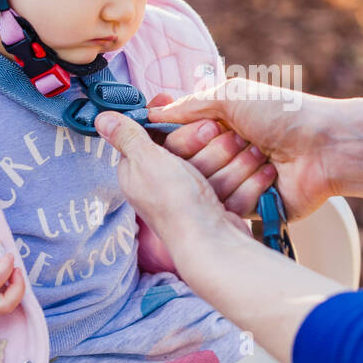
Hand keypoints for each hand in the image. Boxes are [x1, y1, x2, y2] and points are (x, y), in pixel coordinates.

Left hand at [95, 110, 249, 251]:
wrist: (212, 243)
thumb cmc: (175, 203)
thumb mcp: (145, 160)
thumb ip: (127, 136)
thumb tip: (100, 118)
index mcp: (139, 170)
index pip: (161, 134)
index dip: (182, 126)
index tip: (202, 120)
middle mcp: (163, 183)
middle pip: (193, 147)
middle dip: (213, 147)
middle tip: (221, 145)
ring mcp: (193, 195)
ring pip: (218, 163)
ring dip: (236, 162)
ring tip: (250, 159)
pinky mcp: (216, 205)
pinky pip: (236, 183)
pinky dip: (249, 180)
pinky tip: (262, 171)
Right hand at [147, 92, 276, 218]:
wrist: (324, 145)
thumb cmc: (281, 113)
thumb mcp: (230, 97)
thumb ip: (188, 106)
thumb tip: (150, 113)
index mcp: (214, 130)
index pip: (174, 145)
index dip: (184, 140)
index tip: (206, 130)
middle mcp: (220, 158)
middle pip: (186, 170)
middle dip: (214, 152)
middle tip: (242, 139)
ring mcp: (234, 185)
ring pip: (207, 190)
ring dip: (236, 168)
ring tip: (262, 154)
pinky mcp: (250, 209)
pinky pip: (230, 208)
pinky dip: (251, 188)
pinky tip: (272, 174)